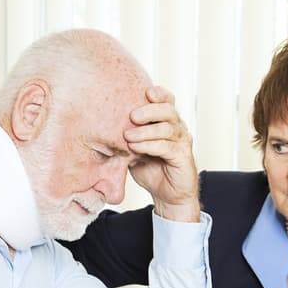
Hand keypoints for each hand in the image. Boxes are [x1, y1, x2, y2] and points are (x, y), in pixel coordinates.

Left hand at [124, 86, 199, 222]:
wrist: (168, 196)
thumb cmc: (151, 170)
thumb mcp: (134, 149)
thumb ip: (127, 136)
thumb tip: (104, 124)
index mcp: (167, 122)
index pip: (167, 100)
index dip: (159, 94)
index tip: (145, 91)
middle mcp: (177, 128)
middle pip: (168, 110)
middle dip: (149, 110)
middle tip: (132, 115)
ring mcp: (182, 142)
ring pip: (168, 127)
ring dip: (146, 130)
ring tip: (128, 135)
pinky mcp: (184, 157)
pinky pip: (168, 147)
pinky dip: (150, 145)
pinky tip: (136, 147)